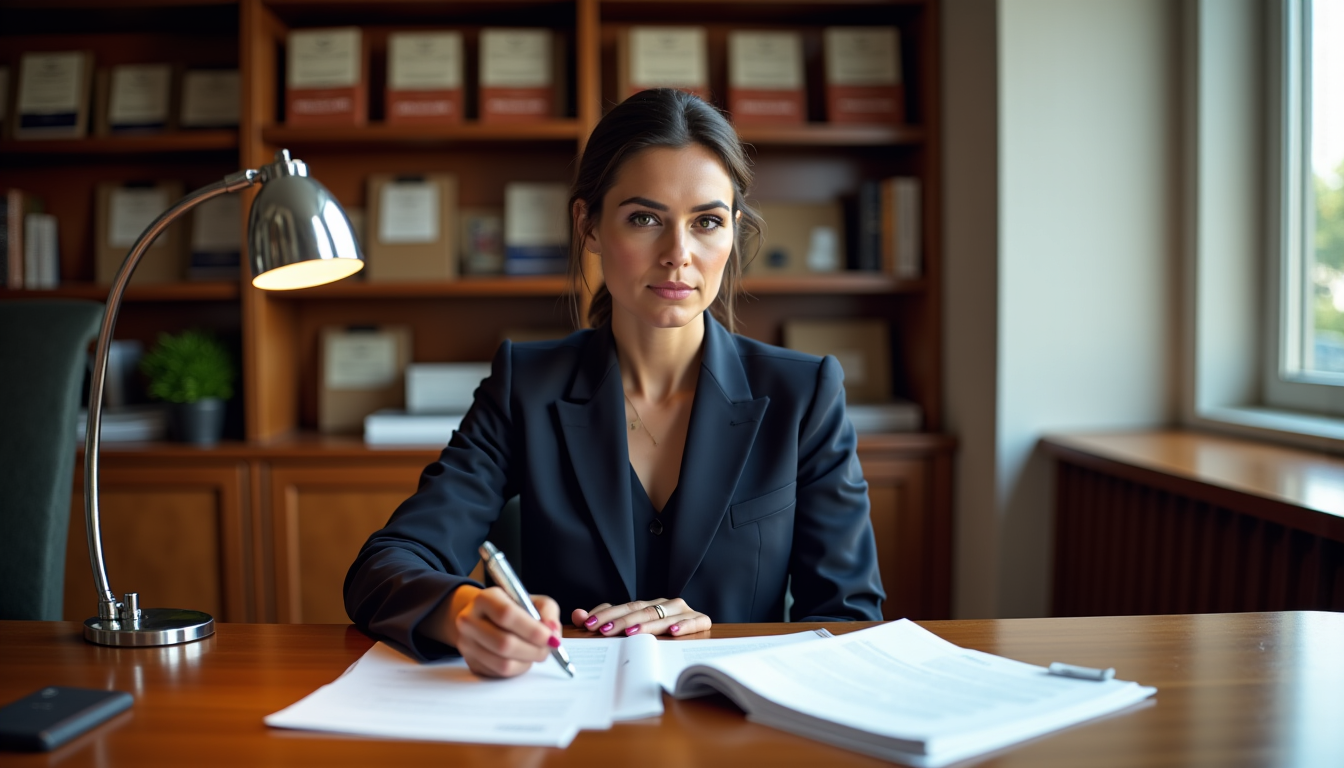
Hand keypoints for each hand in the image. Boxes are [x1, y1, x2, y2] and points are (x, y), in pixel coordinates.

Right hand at [435, 585, 561, 677]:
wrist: (486, 617)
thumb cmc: (515, 609)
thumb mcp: (534, 601)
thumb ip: (548, 612)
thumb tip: (552, 633)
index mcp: (485, 599)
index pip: (506, 615)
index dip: (531, 629)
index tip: (548, 637)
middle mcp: (469, 620)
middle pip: (504, 643)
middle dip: (533, 650)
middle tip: (548, 649)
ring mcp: (467, 644)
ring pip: (502, 663)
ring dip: (527, 661)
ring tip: (536, 652)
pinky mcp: (471, 663)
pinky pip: (499, 674)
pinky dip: (518, 669)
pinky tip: (522, 658)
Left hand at [571, 598, 710, 637]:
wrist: (697, 640)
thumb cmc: (660, 635)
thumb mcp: (630, 628)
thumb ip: (604, 621)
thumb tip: (577, 615)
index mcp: (649, 604)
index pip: (625, 606)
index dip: (607, 614)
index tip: (588, 624)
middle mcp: (666, 604)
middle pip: (641, 610)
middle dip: (621, 621)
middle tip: (605, 631)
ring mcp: (684, 611)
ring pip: (663, 615)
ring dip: (647, 624)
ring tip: (632, 632)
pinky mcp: (701, 620)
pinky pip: (695, 621)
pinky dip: (684, 625)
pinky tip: (673, 631)